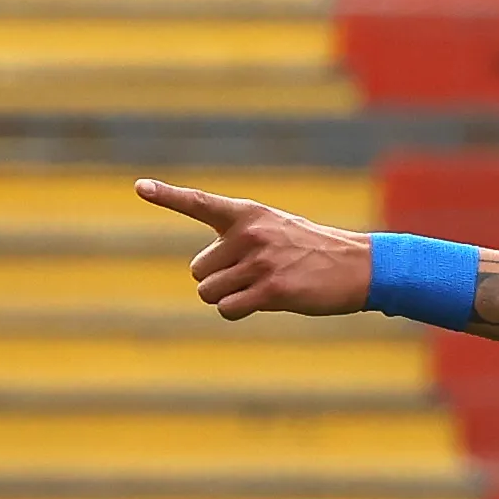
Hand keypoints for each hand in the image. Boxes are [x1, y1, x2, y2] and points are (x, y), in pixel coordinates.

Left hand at [136, 179, 368, 319]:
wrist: (358, 265)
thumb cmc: (311, 250)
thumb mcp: (274, 229)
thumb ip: (237, 239)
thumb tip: (202, 276)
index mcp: (247, 214)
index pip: (199, 202)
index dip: (167, 195)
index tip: (140, 187)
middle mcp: (250, 234)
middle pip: (197, 270)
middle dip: (217, 279)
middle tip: (250, 275)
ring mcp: (260, 262)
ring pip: (209, 293)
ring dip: (227, 298)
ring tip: (259, 288)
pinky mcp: (272, 289)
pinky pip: (228, 309)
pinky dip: (236, 311)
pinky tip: (262, 303)